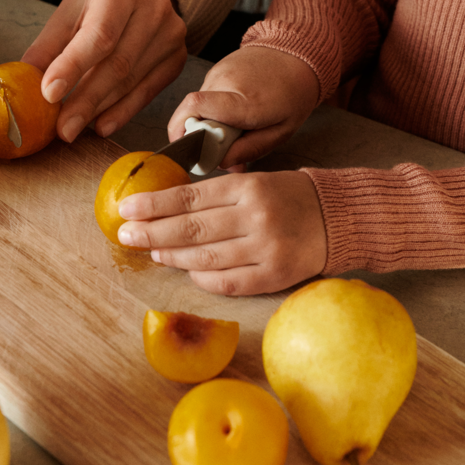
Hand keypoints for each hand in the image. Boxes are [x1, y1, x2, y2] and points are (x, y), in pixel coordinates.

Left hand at [22, 0, 187, 141]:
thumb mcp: (69, 11)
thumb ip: (48, 46)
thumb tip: (25, 84)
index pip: (99, 35)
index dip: (73, 67)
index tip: (49, 94)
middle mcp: (153, 10)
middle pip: (118, 64)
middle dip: (86, 100)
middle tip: (62, 128)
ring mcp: (171, 35)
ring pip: (132, 81)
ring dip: (100, 109)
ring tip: (74, 127)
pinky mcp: (177, 57)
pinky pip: (149, 92)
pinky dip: (123, 111)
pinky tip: (102, 124)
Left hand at [116, 170, 326, 295]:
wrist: (338, 216)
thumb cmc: (288, 196)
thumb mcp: (254, 182)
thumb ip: (216, 196)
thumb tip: (167, 210)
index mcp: (248, 187)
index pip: (190, 197)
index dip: (154, 205)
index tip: (127, 209)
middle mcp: (254, 217)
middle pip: (191, 228)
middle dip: (152, 232)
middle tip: (125, 235)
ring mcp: (265, 249)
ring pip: (205, 258)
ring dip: (172, 256)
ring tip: (152, 252)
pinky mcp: (273, 276)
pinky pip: (227, 282)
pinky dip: (202, 279)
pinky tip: (186, 272)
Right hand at [169, 46, 319, 169]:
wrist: (296, 55)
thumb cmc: (293, 95)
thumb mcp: (281, 131)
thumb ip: (250, 149)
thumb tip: (221, 163)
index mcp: (244, 101)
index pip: (195, 108)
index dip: (183, 131)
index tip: (193, 152)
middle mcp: (225, 81)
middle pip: (193, 114)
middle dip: (200, 136)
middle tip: (223, 144)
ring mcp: (217, 72)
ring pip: (197, 107)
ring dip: (208, 122)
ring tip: (235, 124)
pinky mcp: (215, 69)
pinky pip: (205, 96)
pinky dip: (213, 109)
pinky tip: (235, 110)